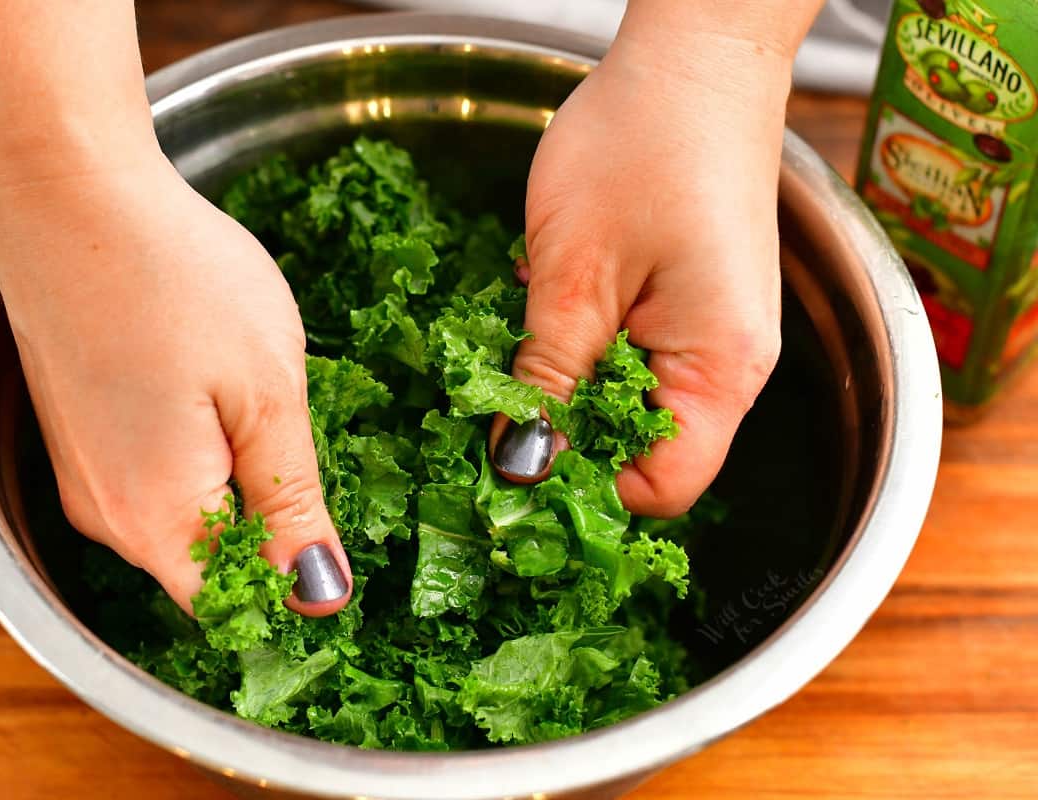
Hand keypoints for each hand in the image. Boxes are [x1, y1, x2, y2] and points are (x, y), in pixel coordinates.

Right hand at [0, 156, 351, 615]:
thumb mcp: (267, 394)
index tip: (335, 525)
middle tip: (304, 438)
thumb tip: (317, 596)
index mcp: (156, 520)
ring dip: (235, 488)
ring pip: (182, 520)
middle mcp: (105, 517)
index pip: (233, 607)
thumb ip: (292, 504)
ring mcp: (83, 475)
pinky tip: (216, 393)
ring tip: (259, 403)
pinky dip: (197, 459)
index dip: (291, 584)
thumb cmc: (177, 281)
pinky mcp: (78, 436)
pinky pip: (150, 480)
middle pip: (206, 567)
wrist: (69, 192)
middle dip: (267, 529)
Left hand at [491, 26, 791, 515]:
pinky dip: (587, 352)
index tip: (513, 468)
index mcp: (718, 371)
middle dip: (571, 440)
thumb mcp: (572, 274)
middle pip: (647, 455)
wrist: (693, 58)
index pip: (661, 489)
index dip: (586, 490)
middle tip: (501, 407)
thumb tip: (520, 466)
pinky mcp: (690, 307)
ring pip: (632, 408)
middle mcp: (730, 367)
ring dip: (572, 391)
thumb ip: (548, 378)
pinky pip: (635, 361)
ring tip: (528, 343)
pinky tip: (553, 313)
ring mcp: (713, 336)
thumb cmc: (642, 145)